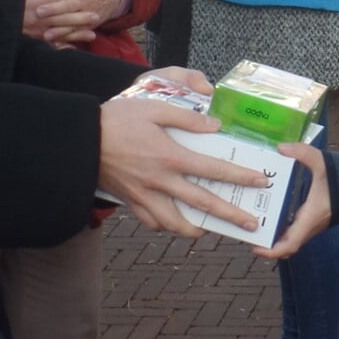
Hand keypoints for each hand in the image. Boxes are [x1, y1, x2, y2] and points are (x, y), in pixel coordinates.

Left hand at [26, 0, 124, 46]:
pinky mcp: (90, 23)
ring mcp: (88, 11)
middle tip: (38, 10)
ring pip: (72, 19)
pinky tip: (53, 39)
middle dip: (53, 7)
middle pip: (68, 2)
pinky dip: (65, 36)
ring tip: (44, 31)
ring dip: (58, 26)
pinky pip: (77, 32)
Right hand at [97, 70, 267, 236]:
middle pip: (202, 204)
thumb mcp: (153, 108)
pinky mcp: (130, 202)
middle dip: (230, 215)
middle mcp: (161, 181)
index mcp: (170, 156)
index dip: (239, 176)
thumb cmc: (116, 120)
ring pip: (175, 224)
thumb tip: (214, 127)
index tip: (259, 181)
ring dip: (197, 229)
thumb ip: (187, 118)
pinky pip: (152, 222)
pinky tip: (176, 222)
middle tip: (250, 224)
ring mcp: (144, 196)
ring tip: (211, 230)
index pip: (213, 170)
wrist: (79, 140)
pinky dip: (167, 226)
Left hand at [252, 143, 332, 259]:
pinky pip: (294, 232)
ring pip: (290, 239)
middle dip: (267, 245)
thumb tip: (281, 147)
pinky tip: (270, 216)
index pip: (290, 244)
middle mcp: (309, 227)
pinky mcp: (312, 220)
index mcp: (309, 218)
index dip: (272, 251)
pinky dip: (281, 230)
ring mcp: (311, 226)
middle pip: (286, 246)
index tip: (256, 248)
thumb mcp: (322, 163)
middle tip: (248, 235)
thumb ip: (303, 153)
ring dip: (273, 237)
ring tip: (254, 225)